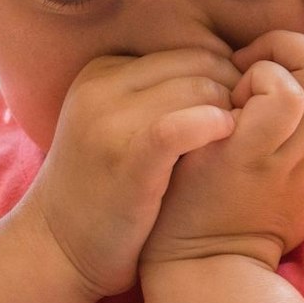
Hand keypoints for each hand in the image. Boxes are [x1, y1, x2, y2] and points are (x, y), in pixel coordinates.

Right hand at [15, 48, 238, 300]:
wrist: (57, 250)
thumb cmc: (102, 191)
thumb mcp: (112, 125)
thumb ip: (154, 95)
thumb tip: (227, 73)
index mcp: (100, 71)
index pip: (185, 52)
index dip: (222, 77)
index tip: (236, 111)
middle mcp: (100, 88)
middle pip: (197, 65)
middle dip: (232, 89)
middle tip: (247, 127)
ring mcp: (109, 122)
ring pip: (198, 89)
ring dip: (231, 111)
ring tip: (238, 142)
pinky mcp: (126, 159)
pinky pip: (181, 124)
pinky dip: (213, 124)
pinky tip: (227, 138)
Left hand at [141, 0, 303, 270]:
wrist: (199, 270)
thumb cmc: (223, 215)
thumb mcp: (279, 176)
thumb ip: (298, 134)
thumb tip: (296, 81)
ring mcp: (294, 155)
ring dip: (285, 46)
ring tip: (245, 60)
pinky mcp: (255, 155)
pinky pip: (282, 93)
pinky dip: (259, 75)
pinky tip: (231, 91)